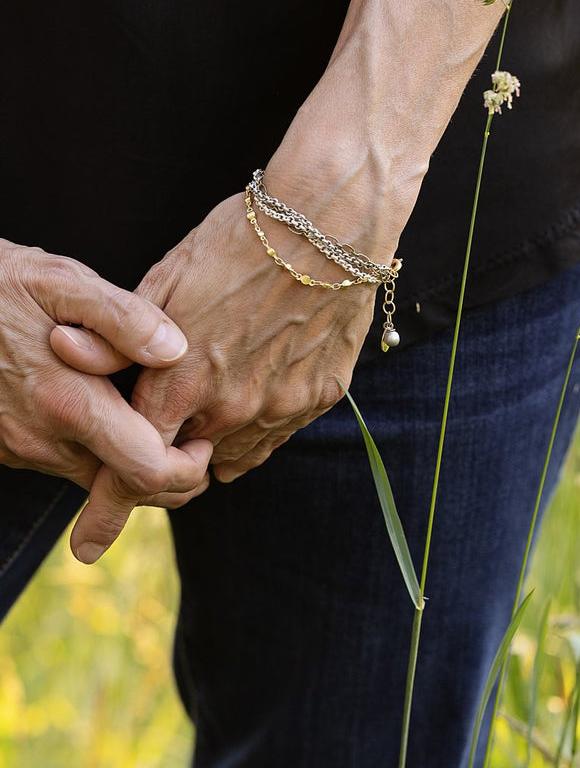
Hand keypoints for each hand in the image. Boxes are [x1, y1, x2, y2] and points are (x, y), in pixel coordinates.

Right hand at [0, 239, 212, 561]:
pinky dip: (96, 452)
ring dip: (132, 463)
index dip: (188, 467)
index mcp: (68, 403)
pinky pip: (64, 463)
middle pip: (124, 487)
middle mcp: (42, 439)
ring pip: (94, 478)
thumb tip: (176, 350)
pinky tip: (111, 416)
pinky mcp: (5, 447)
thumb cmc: (0, 283)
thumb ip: (123, 318)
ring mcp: (20, 448)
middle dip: (169, 475)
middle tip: (196, 443)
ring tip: (159, 423)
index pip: (146, 471)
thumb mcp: (62, 282)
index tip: (204, 439)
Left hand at [52, 187, 384, 558]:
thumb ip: (116, 335)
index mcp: (183, 381)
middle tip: (167, 434)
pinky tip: (255, 391)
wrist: (327, 225)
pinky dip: (259, 425)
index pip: (134, 464)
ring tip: (214, 401)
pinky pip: (278, 433)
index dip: (107, 504)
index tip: (88, 542)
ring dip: (215, 442)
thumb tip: (63, 354)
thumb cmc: (238, 241)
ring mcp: (280, 407)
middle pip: (187, 464)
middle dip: (170, 457)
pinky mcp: (319, 397)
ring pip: (235, 455)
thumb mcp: (167, 277)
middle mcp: (231, 407)